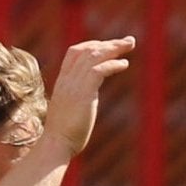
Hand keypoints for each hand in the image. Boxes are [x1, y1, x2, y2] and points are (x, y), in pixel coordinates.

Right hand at [42, 37, 136, 157]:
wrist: (55, 144)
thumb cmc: (62, 135)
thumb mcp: (68, 111)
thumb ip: (76, 101)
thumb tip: (84, 105)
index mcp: (62, 81)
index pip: (75, 52)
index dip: (93, 45)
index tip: (108, 46)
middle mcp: (67, 79)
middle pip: (88, 50)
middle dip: (109, 43)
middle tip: (129, 41)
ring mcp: (74, 85)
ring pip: (94, 56)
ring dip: (114, 48)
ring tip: (130, 45)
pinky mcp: (83, 94)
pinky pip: (99, 70)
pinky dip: (113, 64)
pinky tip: (124, 64)